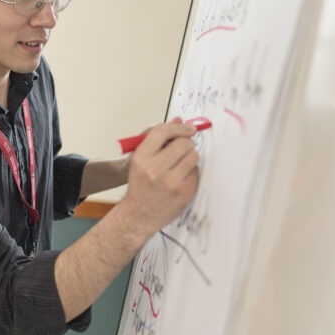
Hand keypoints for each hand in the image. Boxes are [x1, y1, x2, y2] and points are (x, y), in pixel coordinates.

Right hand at [123, 117, 199, 234]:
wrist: (138, 214)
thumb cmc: (140, 184)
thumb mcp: (140, 160)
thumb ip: (158, 139)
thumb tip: (179, 120)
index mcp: (141, 158)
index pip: (162, 132)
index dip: (178, 127)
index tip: (188, 128)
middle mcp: (154, 170)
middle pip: (183, 143)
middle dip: (186, 142)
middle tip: (182, 148)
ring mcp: (171, 183)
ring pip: (194, 156)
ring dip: (190, 157)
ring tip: (180, 164)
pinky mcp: (184, 193)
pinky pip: (196, 172)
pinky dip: (191, 172)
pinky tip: (180, 178)